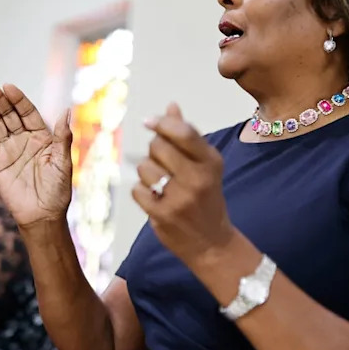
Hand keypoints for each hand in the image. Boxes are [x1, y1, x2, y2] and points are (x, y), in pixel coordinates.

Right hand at [0, 81, 72, 227]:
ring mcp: (9, 150)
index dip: (18, 99)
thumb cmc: (57, 191)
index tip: (8, 87)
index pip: (27, 112)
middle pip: (8, 114)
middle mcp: (24, 140)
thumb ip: (62, 138)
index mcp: (42, 137)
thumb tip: (66, 111)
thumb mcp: (63, 163)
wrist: (42, 216)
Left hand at [131, 103, 235, 265]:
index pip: (183, 133)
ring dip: (147, 173)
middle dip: (154, 150)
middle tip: (162, 163)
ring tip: (160, 184)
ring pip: (145, 168)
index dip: (162, 123)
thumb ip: (186, 137)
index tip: (148, 121)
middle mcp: (197, 179)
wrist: (211, 243)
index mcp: (210, 162)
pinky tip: (155, 199)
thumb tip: (170, 106)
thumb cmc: (205, 198)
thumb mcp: (204, 166)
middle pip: (158, 146)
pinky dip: (142, 192)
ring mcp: (179, 198)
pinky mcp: (162, 215)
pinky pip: (137, 190)